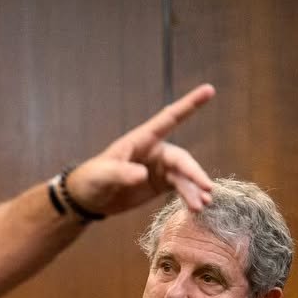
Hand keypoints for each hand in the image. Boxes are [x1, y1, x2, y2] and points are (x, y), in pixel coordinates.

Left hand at [66, 83, 216, 216]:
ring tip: (201, 205)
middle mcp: (156, 151)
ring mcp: (160, 168)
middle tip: (207, 188)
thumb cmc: (92, 179)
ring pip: (184, 176)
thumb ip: (121, 173)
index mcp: (142, 139)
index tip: (209, 90)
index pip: (169, 118)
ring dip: (194, 189)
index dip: (189, 104)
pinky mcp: (160, 184)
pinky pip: (180, 188)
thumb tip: (142, 175)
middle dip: (194, 173)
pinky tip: (196, 207)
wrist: (88, 199)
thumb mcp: (103, 175)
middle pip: (181, 159)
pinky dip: (189, 197)